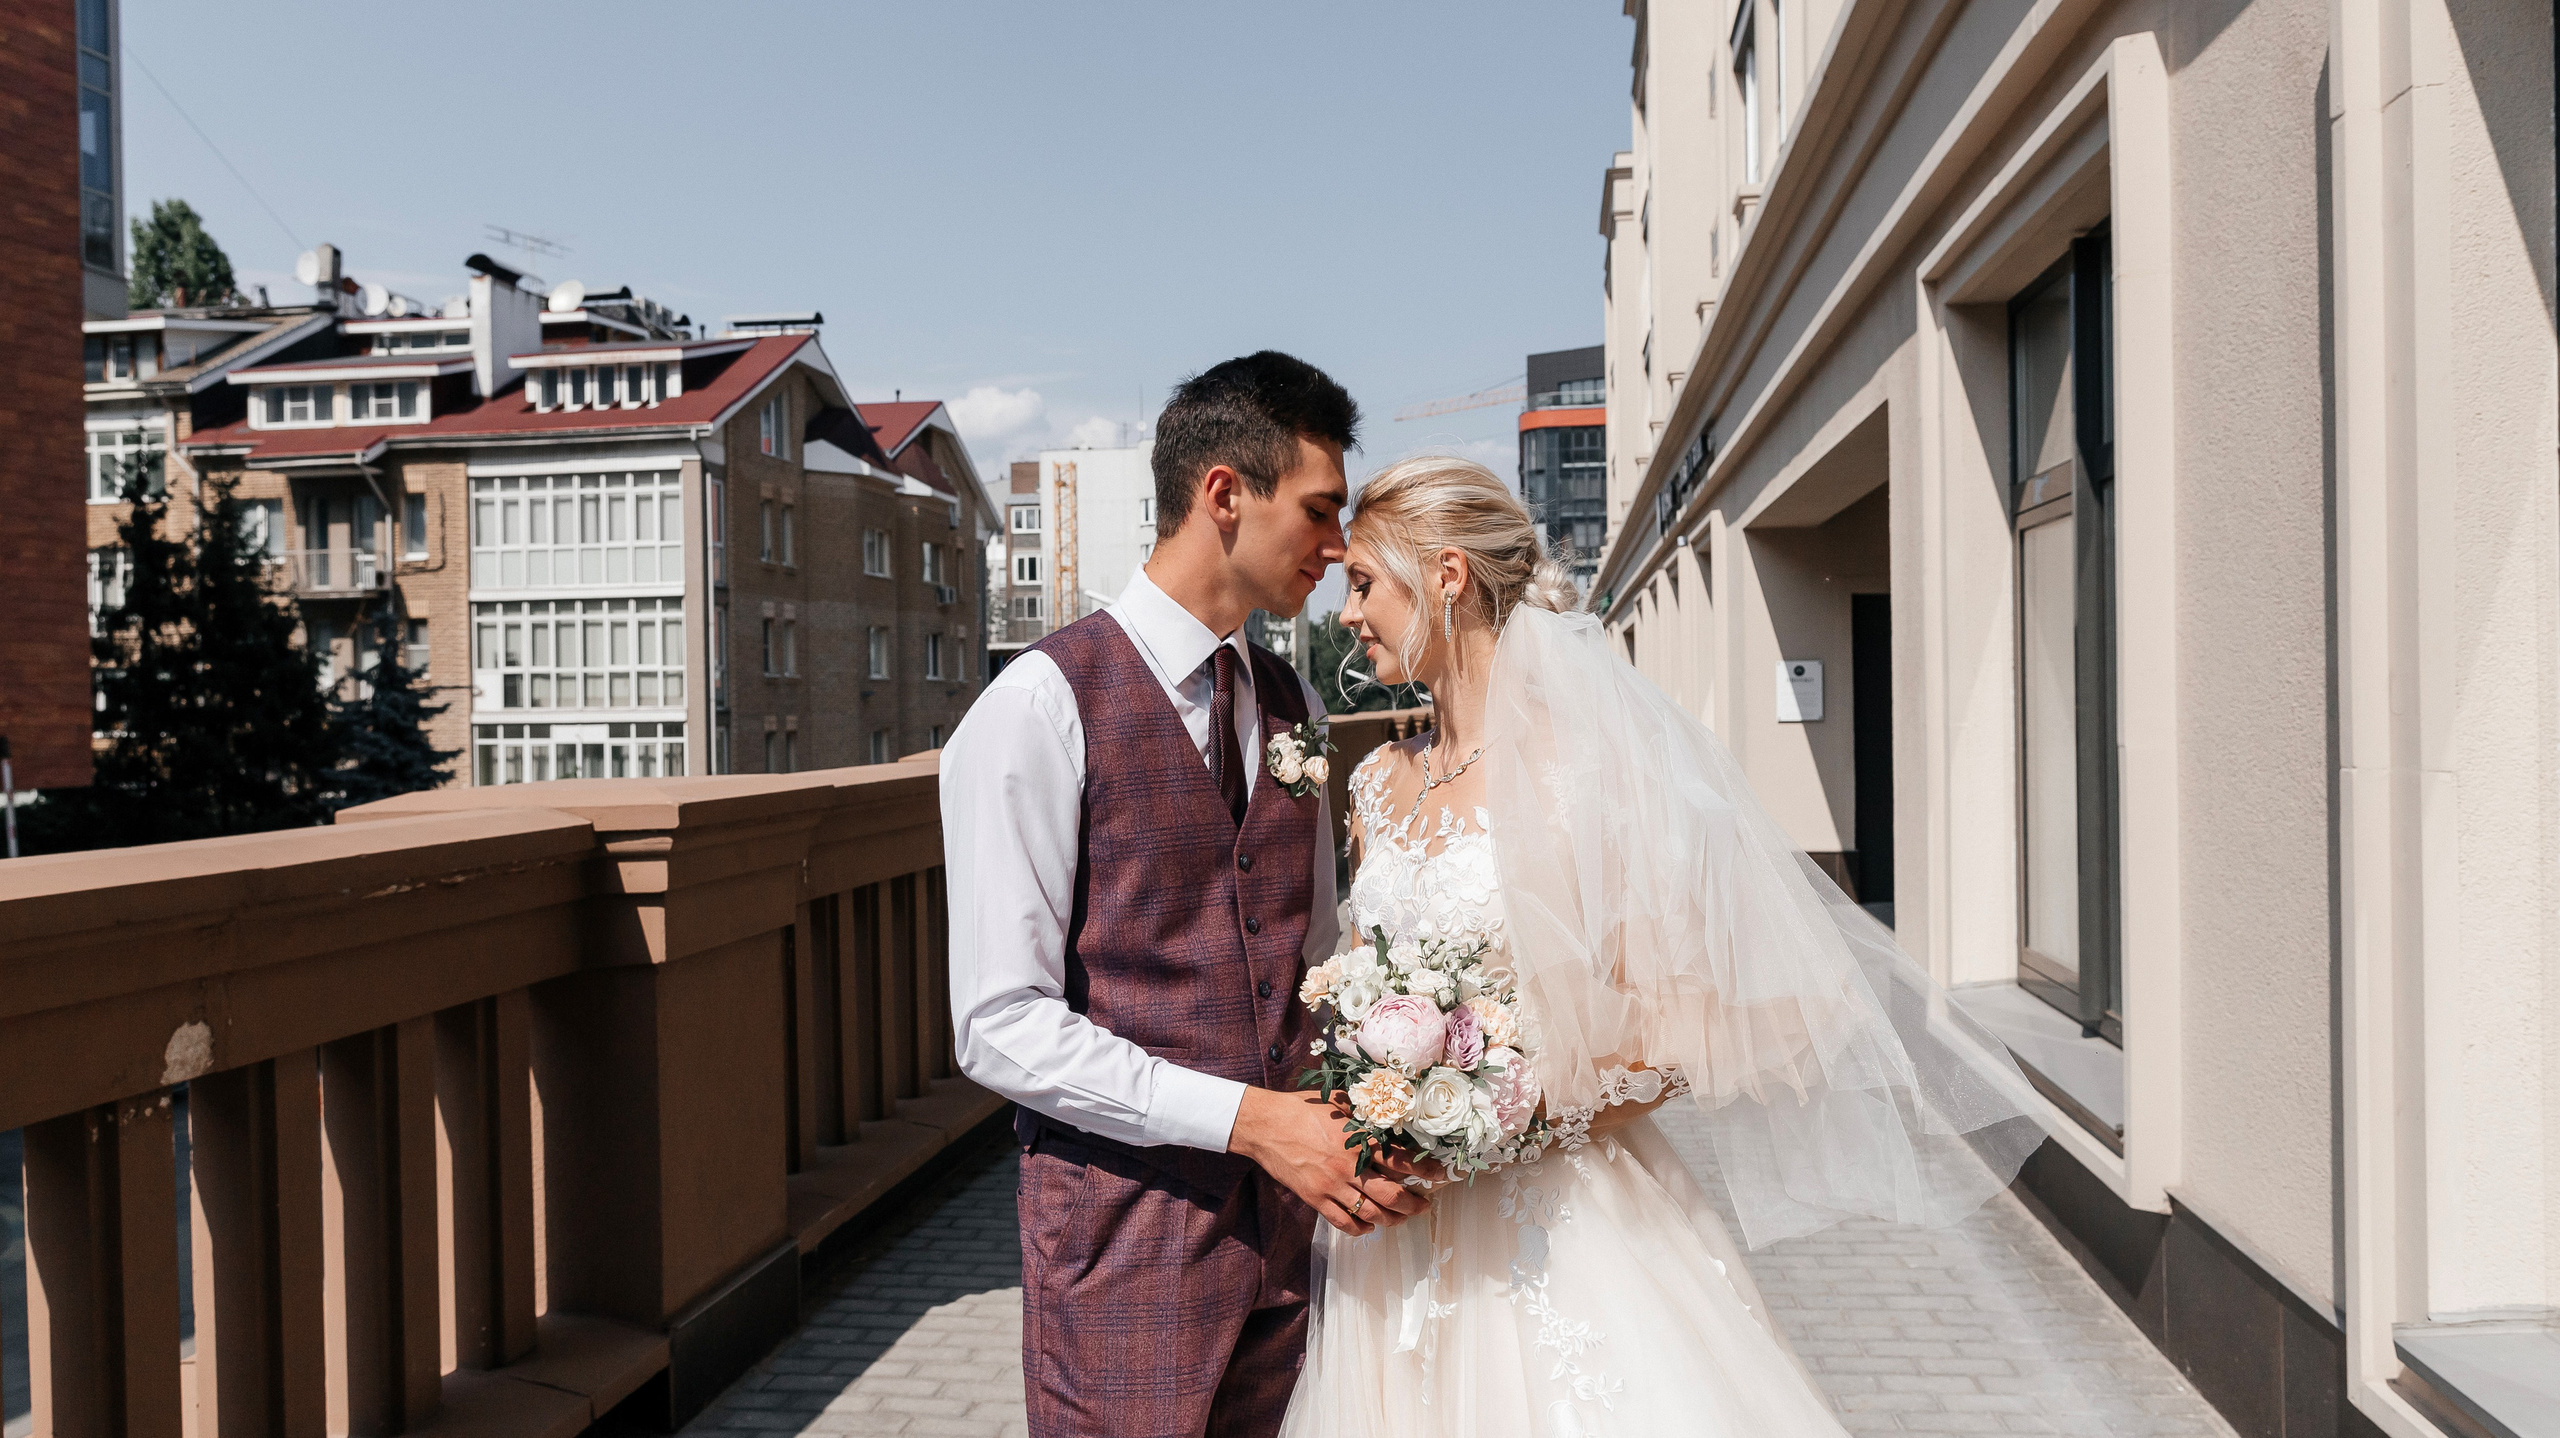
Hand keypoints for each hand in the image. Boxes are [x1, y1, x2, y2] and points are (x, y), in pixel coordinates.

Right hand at [1228, 1087, 1431, 1235]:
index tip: (1440, 1176)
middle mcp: (1348, 1166)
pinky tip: (1368, 1225)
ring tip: (1400, 1218)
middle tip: (1423, 1205)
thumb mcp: (1338, 1101)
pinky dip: (1360, 1229)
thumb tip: (1389, 1107)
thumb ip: (1364, 1109)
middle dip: (1414, 1205)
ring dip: (1392, 1220)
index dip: (1425, 1171)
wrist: (1266, 1125)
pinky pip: (1343, 1222)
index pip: (1401, 1160)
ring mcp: (1331, 1185)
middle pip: (1391, 1195)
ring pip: (1371, 1213)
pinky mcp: (1315, 1198)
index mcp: (1357, 1140)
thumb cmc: (1301, 1108)